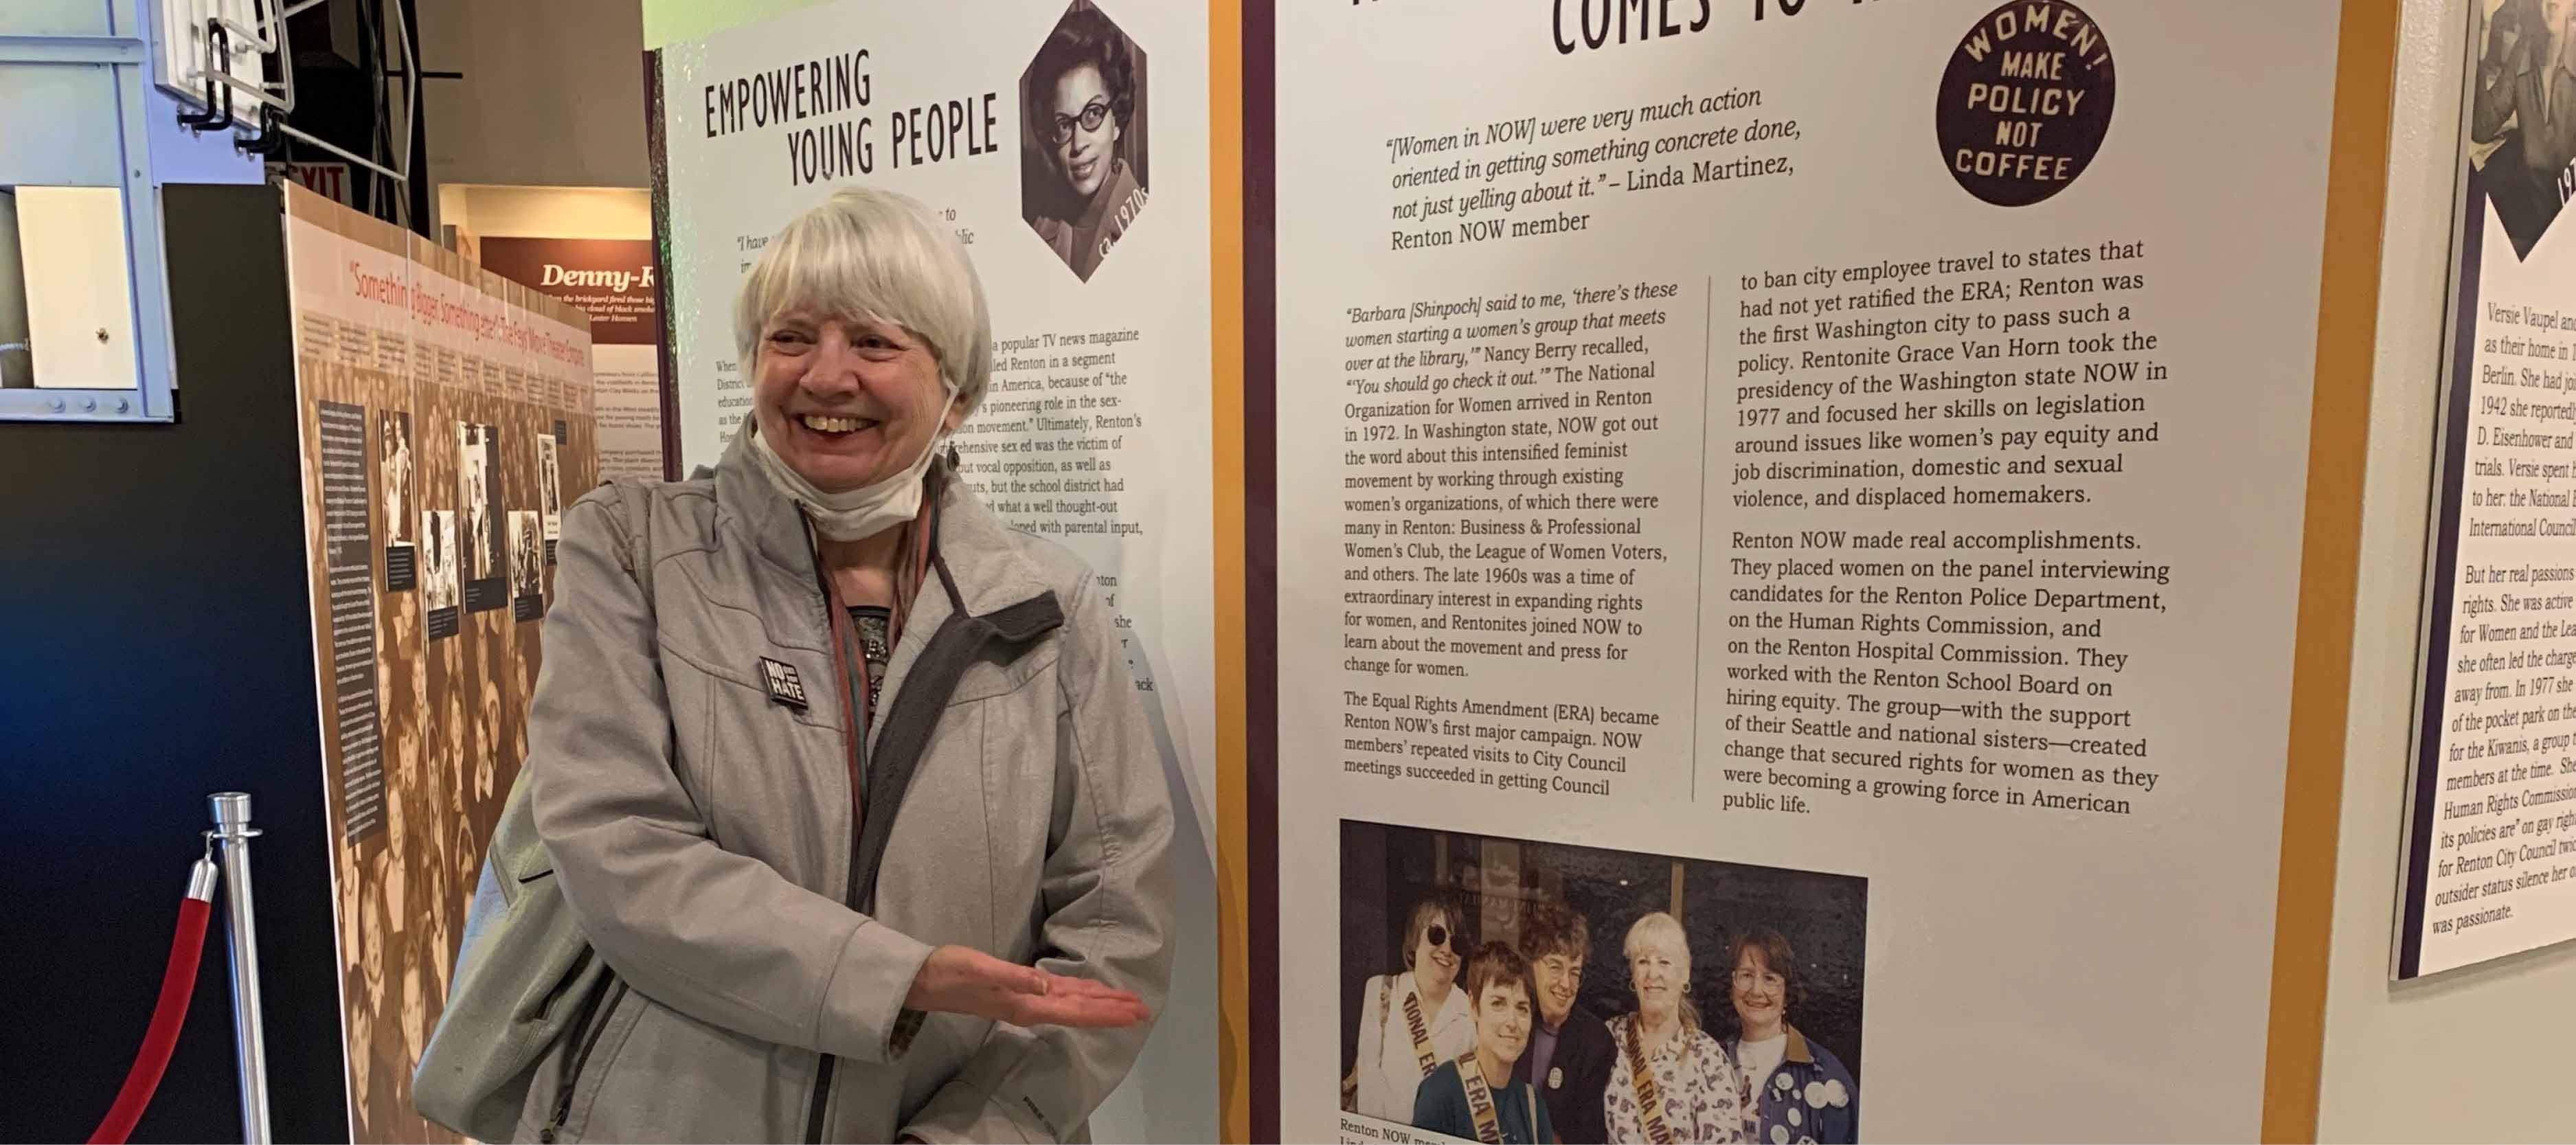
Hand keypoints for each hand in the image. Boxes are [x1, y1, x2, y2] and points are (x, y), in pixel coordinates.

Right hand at [903, 945, 1149, 1027]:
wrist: (922, 981)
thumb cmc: (949, 972)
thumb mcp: (981, 970)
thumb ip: (1015, 978)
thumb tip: (1047, 988)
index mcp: (1026, 1005)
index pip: (1077, 1011)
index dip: (1107, 1012)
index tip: (1134, 1012)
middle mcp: (1030, 1007)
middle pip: (1080, 1011)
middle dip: (1112, 1011)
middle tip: (1143, 1010)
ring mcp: (1024, 1001)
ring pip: (1071, 1004)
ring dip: (1099, 1004)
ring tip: (1125, 1004)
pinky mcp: (1017, 991)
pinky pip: (1058, 996)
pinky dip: (1079, 995)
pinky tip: (1087, 993)